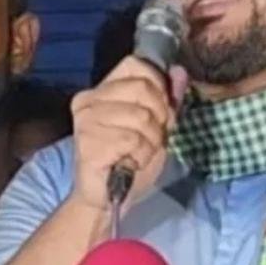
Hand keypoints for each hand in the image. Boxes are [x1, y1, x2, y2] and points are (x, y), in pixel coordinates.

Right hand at [68, 55, 186, 211]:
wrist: (107, 199)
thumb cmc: (130, 160)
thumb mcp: (157, 127)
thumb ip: (167, 99)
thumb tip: (179, 71)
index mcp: (102, 90)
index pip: (135, 65)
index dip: (158, 85)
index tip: (160, 109)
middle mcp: (89, 100)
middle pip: (142, 88)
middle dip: (160, 116)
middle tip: (152, 137)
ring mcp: (86, 120)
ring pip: (141, 116)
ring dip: (151, 140)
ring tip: (139, 153)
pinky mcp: (88, 142)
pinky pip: (132, 140)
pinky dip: (141, 155)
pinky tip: (130, 163)